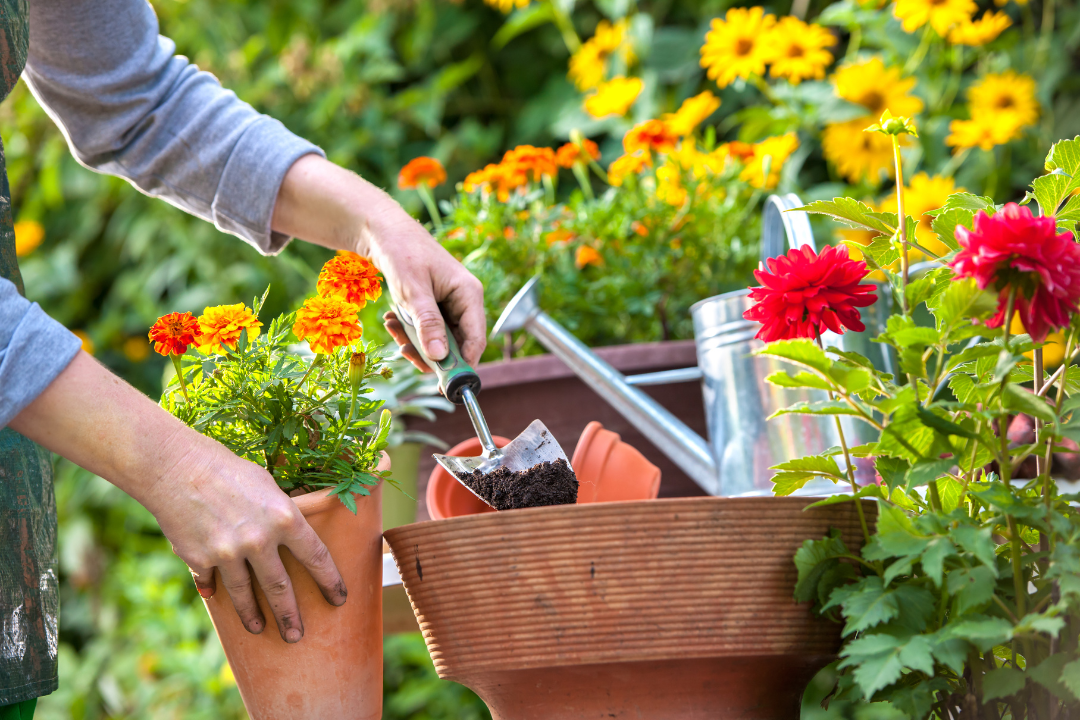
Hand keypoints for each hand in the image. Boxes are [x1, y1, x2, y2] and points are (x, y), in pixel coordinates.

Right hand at [11, 352, 345, 642]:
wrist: (177, 468)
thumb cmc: (228, 470)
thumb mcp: (267, 486)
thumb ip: (281, 515)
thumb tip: (292, 538)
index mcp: (285, 517)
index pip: (316, 557)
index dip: (330, 581)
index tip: (339, 598)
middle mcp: (259, 540)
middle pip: (280, 589)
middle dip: (291, 616)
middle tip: (297, 636)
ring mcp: (228, 553)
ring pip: (245, 595)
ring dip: (253, 616)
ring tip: (259, 628)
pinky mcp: (200, 560)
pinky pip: (211, 582)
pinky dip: (213, 589)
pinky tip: (215, 597)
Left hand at [364, 209, 484, 370]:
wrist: (384, 231)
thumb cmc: (402, 253)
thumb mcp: (413, 291)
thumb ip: (428, 324)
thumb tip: (440, 357)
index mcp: (469, 294)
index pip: (476, 339)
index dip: (462, 364)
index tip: (443, 384)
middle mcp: (464, 301)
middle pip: (457, 344)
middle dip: (429, 352)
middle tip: (404, 351)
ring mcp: (450, 305)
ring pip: (438, 340)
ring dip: (414, 340)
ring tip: (392, 325)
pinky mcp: (435, 307)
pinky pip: (427, 330)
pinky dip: (409, 331)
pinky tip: (391, 319)